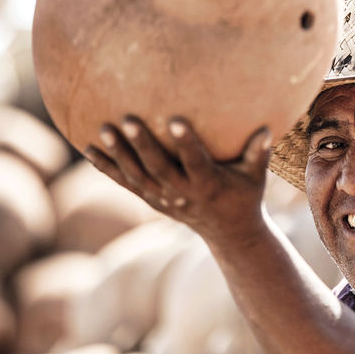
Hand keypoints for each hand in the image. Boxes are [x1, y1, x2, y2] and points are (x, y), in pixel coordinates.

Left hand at [84, 115, 272, 243]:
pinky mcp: (151, 199)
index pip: (194, 162)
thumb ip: (258, 153)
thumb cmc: (245, 195)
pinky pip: (125, 183)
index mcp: (207, 185)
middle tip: (127, 119)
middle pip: (158, 169)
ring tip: (103, 129)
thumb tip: (267, 128)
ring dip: (119, 154)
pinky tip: (87, 149)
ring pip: (137, 177)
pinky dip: (106, 168)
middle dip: (142, 146)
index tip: (174, 120)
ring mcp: (163, 199)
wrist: (229, 233)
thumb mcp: (256, 178)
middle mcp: (182, 194)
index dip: (185, 143)